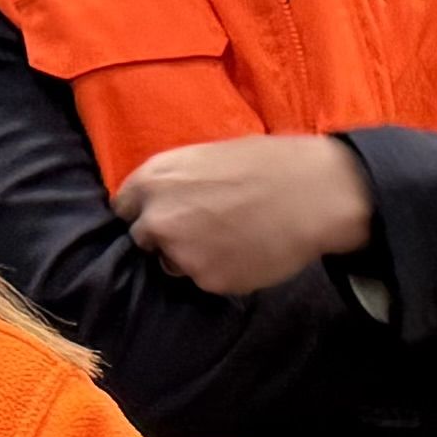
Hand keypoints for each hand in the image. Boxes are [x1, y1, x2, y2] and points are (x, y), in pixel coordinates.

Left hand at [114, 133, 376, 293]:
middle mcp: (158, 218)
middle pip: (142, 239)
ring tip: (230, 238)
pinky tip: (246, 251)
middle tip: (202, 228)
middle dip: (164, 236)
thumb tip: (161, 202)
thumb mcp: (208, 156)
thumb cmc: (267, 165)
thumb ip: (176, 182)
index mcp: (155, 178)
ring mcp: (181, 253)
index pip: (123, 208)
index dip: (144, 212)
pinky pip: (204, 280)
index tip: (162, 214)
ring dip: (191, 257)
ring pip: (172, 264)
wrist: (313, 193)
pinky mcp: (208, 281)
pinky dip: (220, 271)